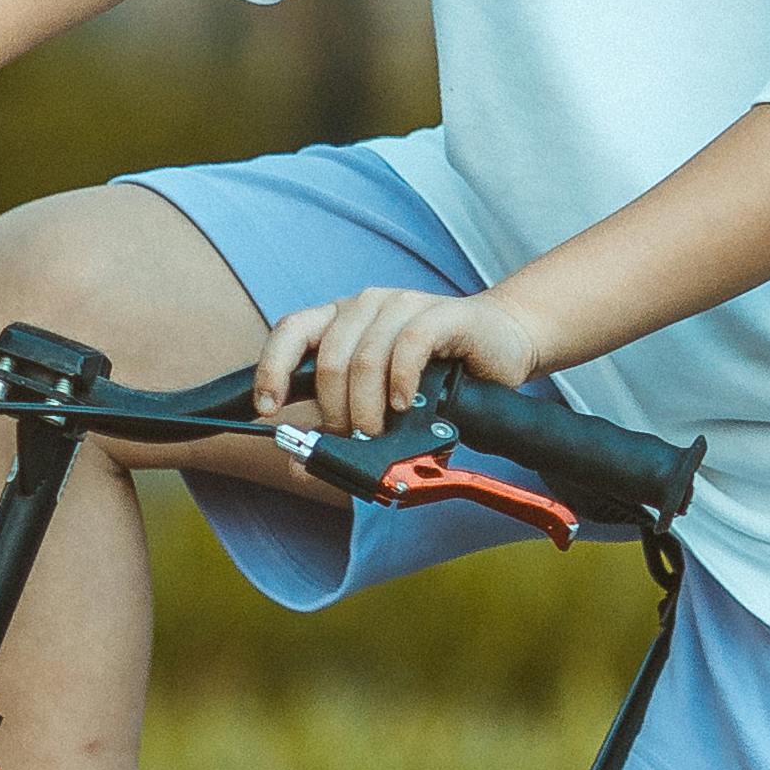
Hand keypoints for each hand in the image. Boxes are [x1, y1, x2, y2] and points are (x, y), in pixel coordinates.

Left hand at [257, 282, 543, 439]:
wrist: (501, 343)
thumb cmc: (437, 376)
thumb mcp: (381, 405)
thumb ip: (340, 429)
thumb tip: (298, 465)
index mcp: (340, 320)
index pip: (290, 332)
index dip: (272, 369)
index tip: (268, 409)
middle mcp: (365, 306)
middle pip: (330, 360)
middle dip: (336, 411)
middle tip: (355, 438)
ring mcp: (402, 304)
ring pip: (365, 357)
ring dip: (368, 406)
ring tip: (381, 430)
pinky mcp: (440, 314)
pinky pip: (409, 346)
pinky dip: (401, 382)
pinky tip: (405, 404)